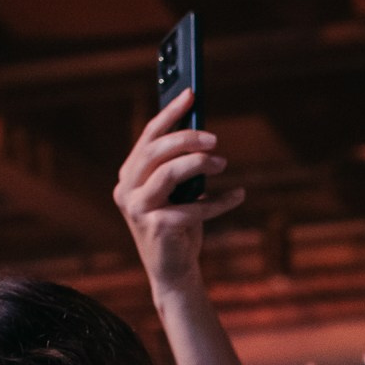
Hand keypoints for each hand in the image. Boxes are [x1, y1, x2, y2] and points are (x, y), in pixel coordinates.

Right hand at [113, 88, 247, 290]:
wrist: (173, 271)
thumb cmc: (178, 226)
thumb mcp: (177, 192)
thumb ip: (180, 166)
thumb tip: (202, 134)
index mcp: (129, 175)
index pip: (148, 137)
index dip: (170, 113)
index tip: (191, 94)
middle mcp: (126, 189)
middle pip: (155, 151)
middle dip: (186, 138)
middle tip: (215, 139)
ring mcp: (138, 209)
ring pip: (168, 173)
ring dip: (199, 164)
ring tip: (223, 163)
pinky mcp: (156, 227)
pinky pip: (192, 207)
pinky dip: (219, 201)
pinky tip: (237, 195)